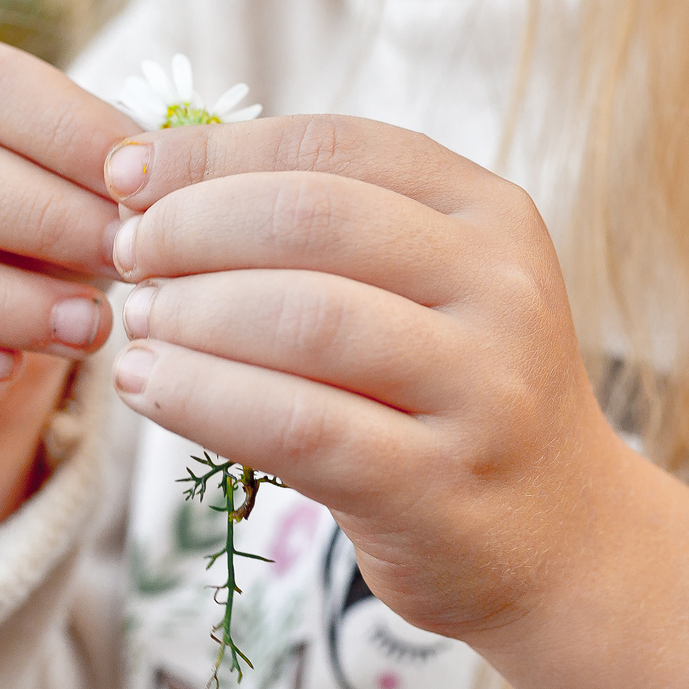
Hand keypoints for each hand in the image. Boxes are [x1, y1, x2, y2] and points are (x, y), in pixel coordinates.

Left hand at [104, 114, 626, 639]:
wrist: (562, 540)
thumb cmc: (456, 397)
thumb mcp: (432, 289)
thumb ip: (329, 228)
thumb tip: (158, 175)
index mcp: (494, 216)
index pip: (334, 147)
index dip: (214, 151)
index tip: (127, 173)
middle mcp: (501, 291)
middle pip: (313, 218)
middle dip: (191, 225)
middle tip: (127, 254)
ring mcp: (481, 390)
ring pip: (301, 319)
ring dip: (191, 312)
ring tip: (140, 323)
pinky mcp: (437, 485)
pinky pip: (294, 426)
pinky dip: (202, 397)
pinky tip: (151, 386)